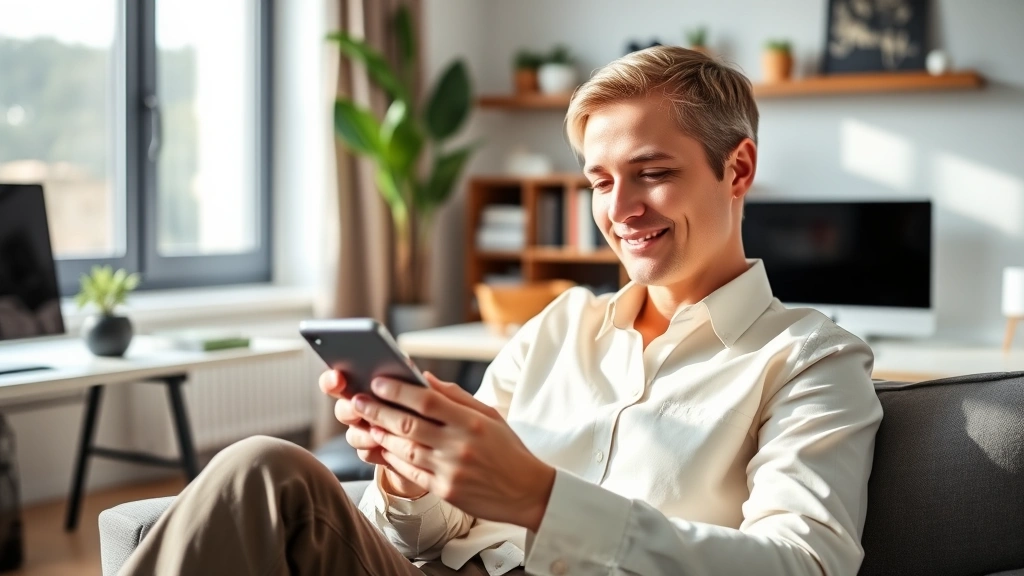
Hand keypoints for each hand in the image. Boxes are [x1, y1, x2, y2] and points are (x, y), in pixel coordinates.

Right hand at [318, 370, 424, 497]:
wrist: (440, 444)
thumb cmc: (432, 409)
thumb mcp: (433, 393)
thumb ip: (423, 382)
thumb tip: (418, 373)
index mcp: (371, 385)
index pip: (339, 379)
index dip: (332, 379)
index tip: (338, 379)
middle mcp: (364, 406)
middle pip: (342, 408)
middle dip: (349, 408)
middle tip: (358, 405)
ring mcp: (366, 430)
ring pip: (352, 434)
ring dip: (363, 433)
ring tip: (376, 433)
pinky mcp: (374, 451)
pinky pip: (365, 453)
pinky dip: (374, 451)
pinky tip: (385, 448)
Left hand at [351, 372, 555, 530]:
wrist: (527, 491)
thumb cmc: (507, 448)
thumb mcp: (489, 415)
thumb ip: (456, 395)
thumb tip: (424, 377)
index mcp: (472, 422)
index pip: (428, 401)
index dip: (399, 390)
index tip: (378, 381)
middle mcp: (460, 445)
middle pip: (409, 424)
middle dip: (379, 411)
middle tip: (358, 401)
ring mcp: (450, 470)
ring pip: (405, 449)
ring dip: (381, 435)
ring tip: (366, 423)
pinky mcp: (445, 491)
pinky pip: (410, 472)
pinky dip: (392, 458)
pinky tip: (382, 447)